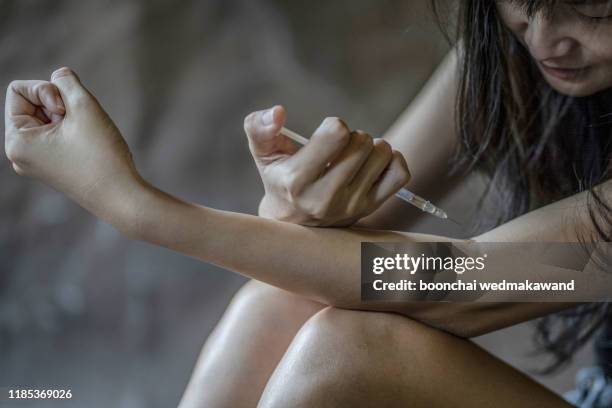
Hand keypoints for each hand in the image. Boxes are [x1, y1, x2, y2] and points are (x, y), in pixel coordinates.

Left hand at [4, 67, 141, 216]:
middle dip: (58, 105)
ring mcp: (36, 163)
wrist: (122, 197)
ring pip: (47, 120)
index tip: (67, 111)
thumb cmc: (101, 156)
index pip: (18, 90)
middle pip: (31, 105)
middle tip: (80, 123)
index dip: (47, 90)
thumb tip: (60, 76)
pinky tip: (90, 145)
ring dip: (69, 118)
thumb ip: (67, 82)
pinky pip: (56, 136)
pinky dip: (73, 131)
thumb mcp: (84, 107)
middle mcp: (20, 154)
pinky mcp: (53, 169)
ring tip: (87, 135)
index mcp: (16, 141)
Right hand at [244, 106, 410, 226]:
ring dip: (371, 146)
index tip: (324, 137)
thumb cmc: (279, 178)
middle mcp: (325, 198)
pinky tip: (373, 163)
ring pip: (383, 153)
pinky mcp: (370, 209)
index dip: (333, 125)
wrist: (293, 225)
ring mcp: (351, 206)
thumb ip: (259, 127)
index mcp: (297, 180)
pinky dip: (392, 160)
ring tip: (354, 156)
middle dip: (351, 135)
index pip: (336, 133)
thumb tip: (279, 112)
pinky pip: (399, 174)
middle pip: (362, 141)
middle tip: (338, 149)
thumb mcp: (262, 153)